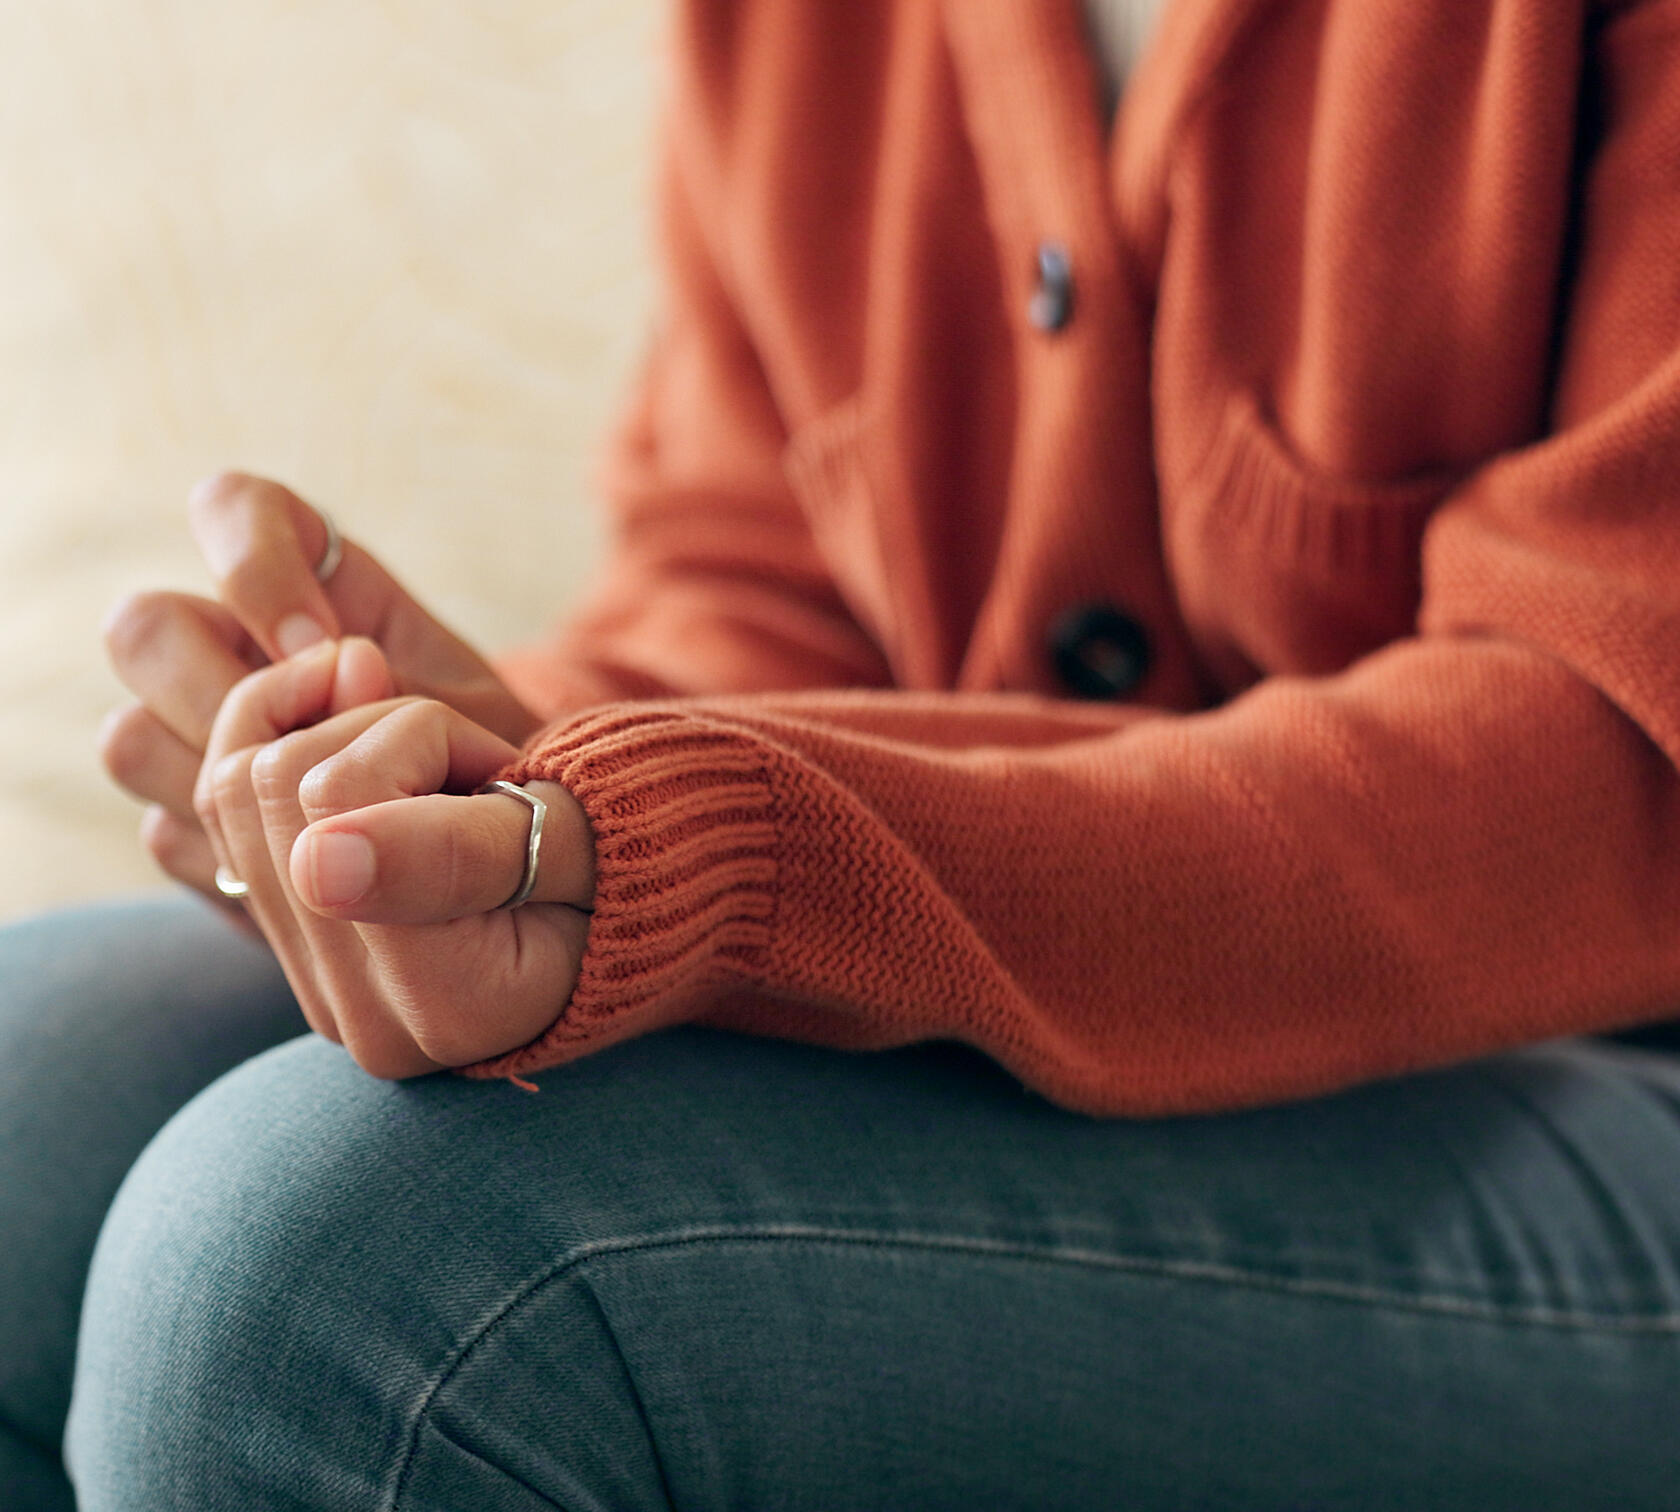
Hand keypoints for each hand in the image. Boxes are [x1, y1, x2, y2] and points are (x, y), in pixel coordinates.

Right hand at [102, 472, 540, 912]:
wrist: (505, 857)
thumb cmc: (500, 764)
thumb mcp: (484, 716)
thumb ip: (413, 687)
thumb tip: (341, 667)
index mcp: (313, 587)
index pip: (232, 508)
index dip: (255, 563)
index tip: (332, 652)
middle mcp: (238, 650)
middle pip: (144, 628)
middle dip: (217, 691)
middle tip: (314, 752)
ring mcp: (201, 739)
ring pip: (128, 737)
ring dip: (219, 782)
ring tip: (325, 822)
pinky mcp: (197, 830)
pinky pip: (166, 836)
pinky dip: (233, 856)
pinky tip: (313, 874)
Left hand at [197, 637, 594, 1078]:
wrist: (626, 908)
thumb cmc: (628, 866)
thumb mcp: (578, 846)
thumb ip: (459, 853)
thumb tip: (316, 861)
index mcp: (446, 1005)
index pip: (340, 796)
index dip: (423, 737)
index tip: (504, 772)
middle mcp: (360, 1017)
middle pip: (275, 784)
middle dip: (377, 733)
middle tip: (472, 768)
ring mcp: (314, 988)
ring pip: (236, 782)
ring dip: (337, 740)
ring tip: (434, 774)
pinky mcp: (288, 948)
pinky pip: (222, 810)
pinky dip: (288, 750)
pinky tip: (371, 758)